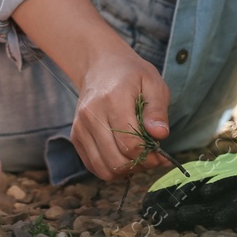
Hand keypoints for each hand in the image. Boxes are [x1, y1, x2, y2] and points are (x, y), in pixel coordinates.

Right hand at [70, 43, 174, 180]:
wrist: (100, 65)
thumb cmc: (130, 75)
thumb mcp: (153, 84)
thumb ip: (158, 111)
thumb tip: (160, 135)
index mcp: (112, 100)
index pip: (130, 144)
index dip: (149, 156)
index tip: (161, 154)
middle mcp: (91, 115)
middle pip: (116, 161)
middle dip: (139, 166)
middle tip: (151, 157)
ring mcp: (80, 127)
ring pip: (104, 169)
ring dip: (125, 171)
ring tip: (137, 157)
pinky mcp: (75, 136)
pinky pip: (94, 166)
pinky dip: (111, 169)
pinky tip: (123, 156)